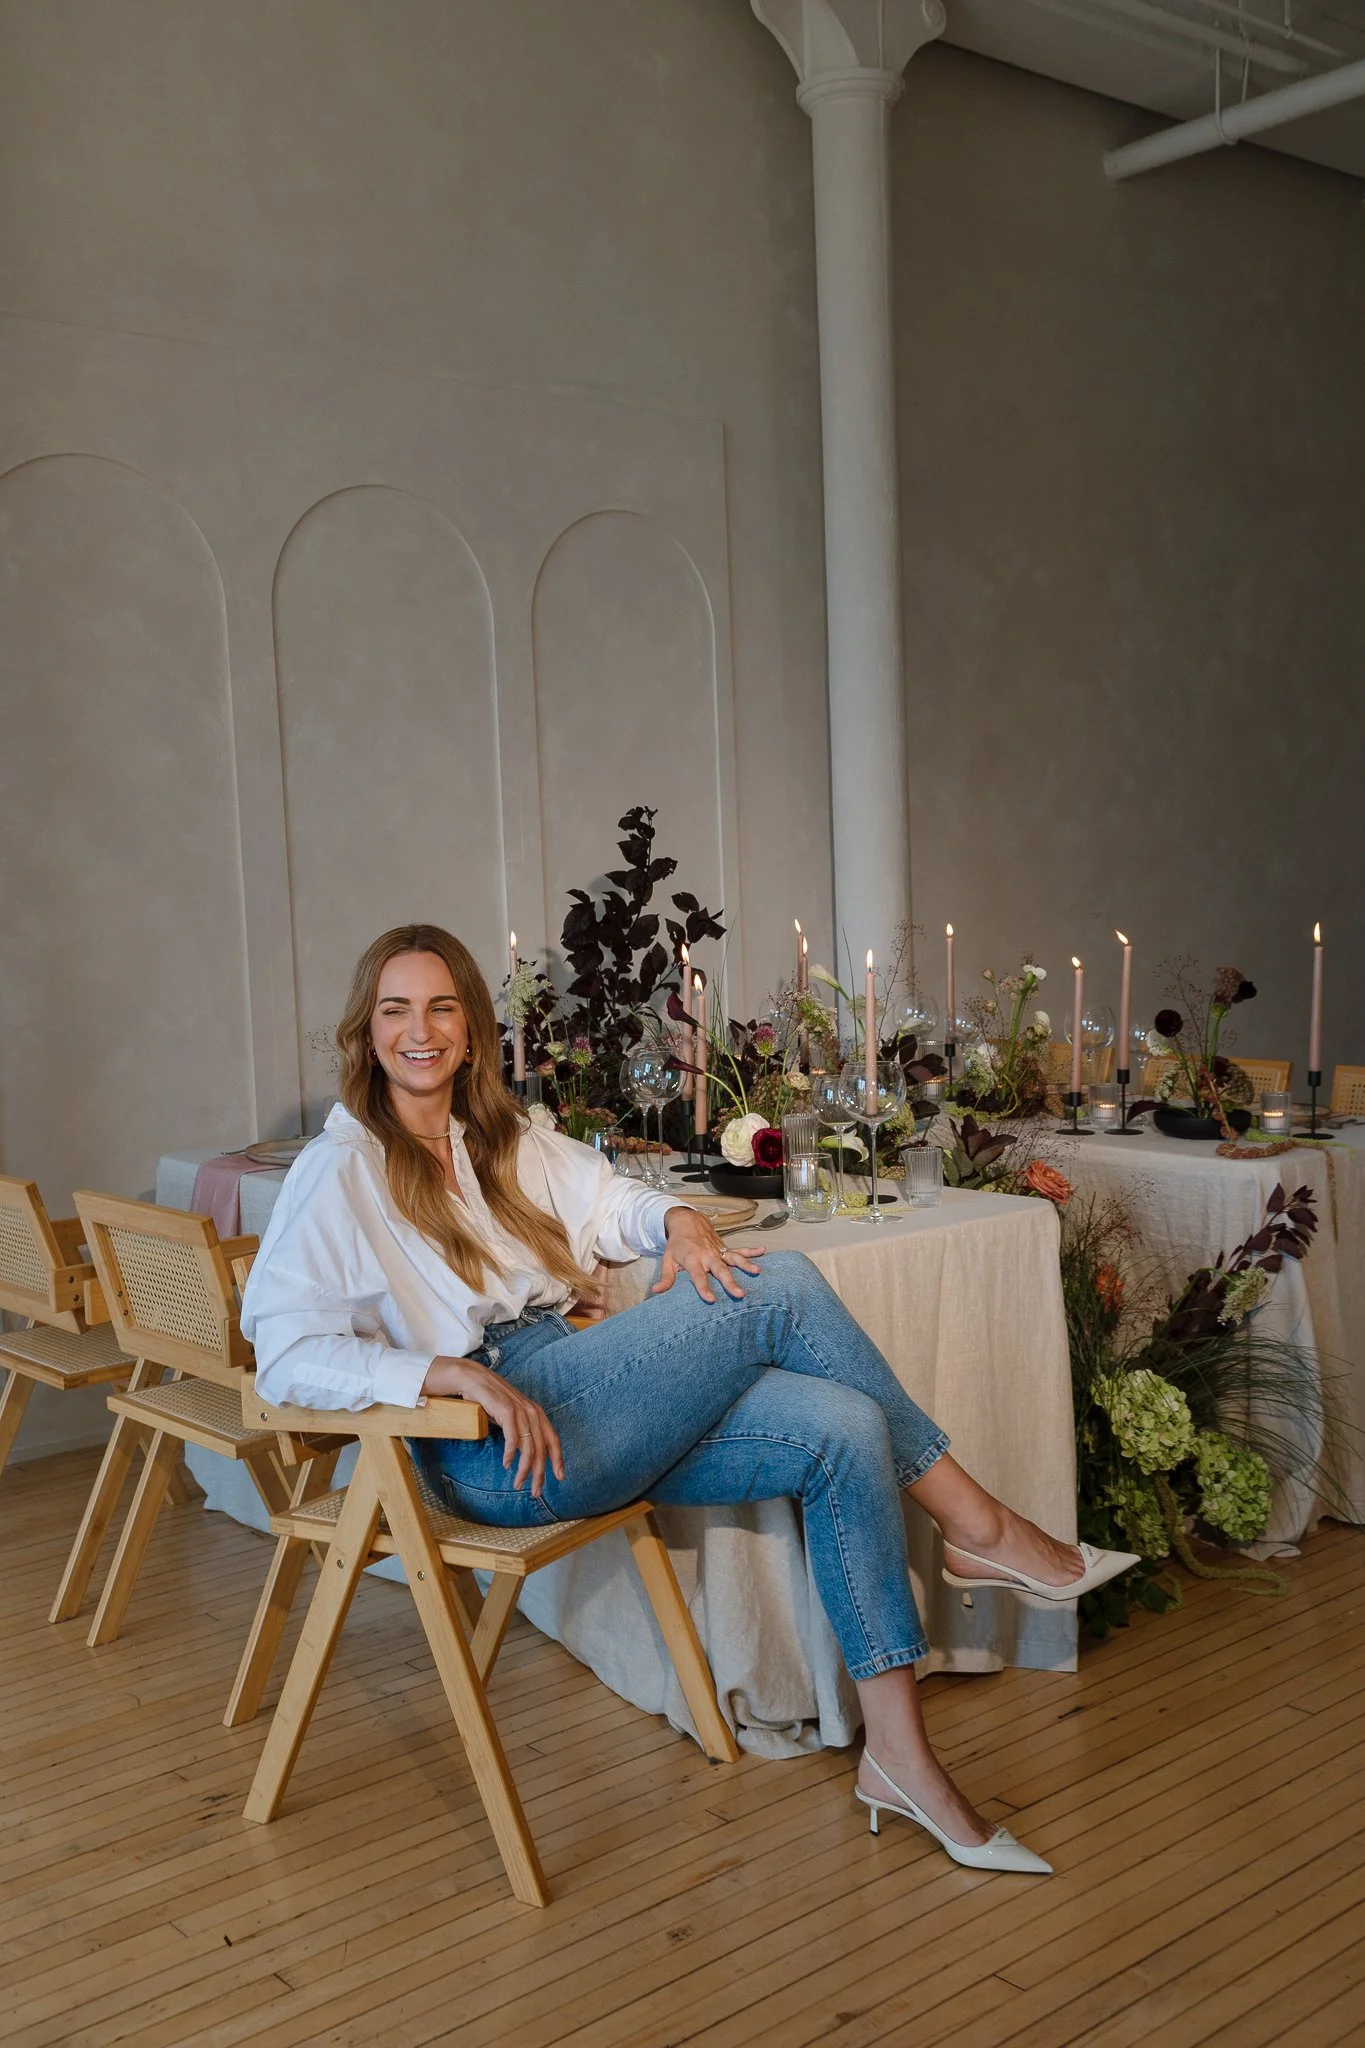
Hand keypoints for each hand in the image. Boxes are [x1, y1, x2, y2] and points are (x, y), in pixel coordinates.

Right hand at [422, 1356, 563, 1497]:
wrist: (472, 1379)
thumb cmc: (490, 1399)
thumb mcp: (510, 1416)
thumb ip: (520, 1431)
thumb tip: (524, 1454)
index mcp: (536, 1413)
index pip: (553, 1439)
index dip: (558, 1459)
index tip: (560, 1477)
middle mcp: (532, 1412)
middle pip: (542, 1449)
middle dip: (540, 1473)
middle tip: (536, 1491)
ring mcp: (520, 1410)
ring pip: (528, 1447)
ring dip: (524, 1469)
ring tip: (518, 1484)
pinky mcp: (506, 1411)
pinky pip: (512, 1439)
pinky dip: (511, 1454)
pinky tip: (507, 1464)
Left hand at [651, 1205, 764, 1304]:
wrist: (685, 1220)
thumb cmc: (677, 1243)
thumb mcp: (667, 1259)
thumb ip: (666, 1277)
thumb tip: (657, 1291)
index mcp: (692, 1259)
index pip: (698, 1276)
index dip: (704, 1288)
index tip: (711, 1300)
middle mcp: (707, 1255)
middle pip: (720, 1270)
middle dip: (730, 1282)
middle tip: (739, 1294)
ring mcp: (718, 1250)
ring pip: (733, 1259)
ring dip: (746, 1265)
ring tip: (757, 1272)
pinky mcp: (724, 1247)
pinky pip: (739, 1249)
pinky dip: (751, 1250)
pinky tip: (762, 1251)